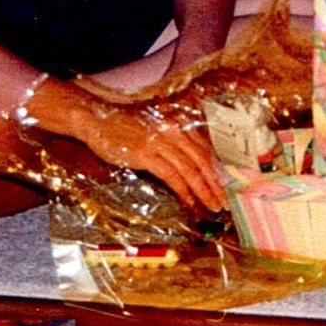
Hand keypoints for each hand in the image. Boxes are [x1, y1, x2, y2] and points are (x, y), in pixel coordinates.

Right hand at [79, 98, 226, 211]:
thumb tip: (195, 166)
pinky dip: (183, 190)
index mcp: (178, 123)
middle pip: (203, 160)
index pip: (206, 149)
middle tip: (225, 201)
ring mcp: (160, 141)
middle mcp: (173, 130)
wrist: (97, 120)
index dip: (219, 169)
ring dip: (204, 190)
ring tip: (212, 205)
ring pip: (190, 169)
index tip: (228, 186)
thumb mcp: (156, 130)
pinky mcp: (146, 154)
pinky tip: (189, 201)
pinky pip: (171, 175)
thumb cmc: (125, 127)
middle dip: (217, 184)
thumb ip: (174, 143)